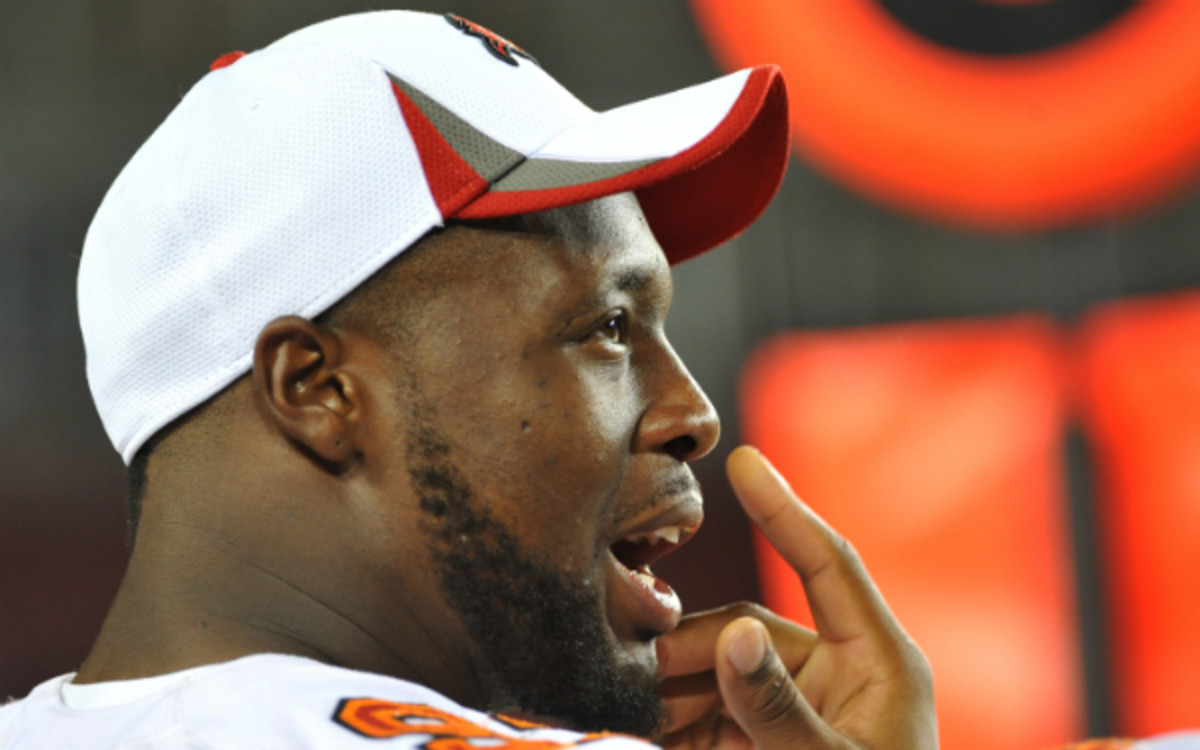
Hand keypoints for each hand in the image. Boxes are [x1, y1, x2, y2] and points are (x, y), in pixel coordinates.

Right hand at [654, 446, 935, 749]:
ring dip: (672, 684)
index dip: (784, 510)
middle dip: (690, 646)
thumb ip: (778, 704)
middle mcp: (838, 675)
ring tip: (634, 700)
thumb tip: (733, 633)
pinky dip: (674, 716)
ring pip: (720, 669)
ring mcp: (800, 707)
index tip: (744, 460)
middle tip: (638, 666)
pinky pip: (711, 710)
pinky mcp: (766, 739)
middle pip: (749, 628)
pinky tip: (645, 725)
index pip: (828, 564)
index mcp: (879, 664)